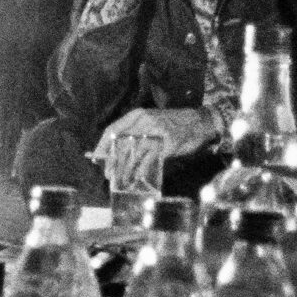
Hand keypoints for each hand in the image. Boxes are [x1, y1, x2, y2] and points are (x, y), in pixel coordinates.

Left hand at [91, 108, 216, 171]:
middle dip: (112, 161)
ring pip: (134, 153)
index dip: (102, 146)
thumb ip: (135, 134)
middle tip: (108, 174)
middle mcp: (144, 121)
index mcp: (137, 115)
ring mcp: (156, 132)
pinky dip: (141, 170)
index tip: (95, 158)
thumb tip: (115, 151)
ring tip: (121, 180)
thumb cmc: (173, 124)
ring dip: (125, 169)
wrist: (200, 121)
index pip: (112, 130)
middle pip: (121, 143)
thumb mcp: (151, 123)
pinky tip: (138, 178)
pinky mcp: (167, 143)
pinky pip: (149, 159)